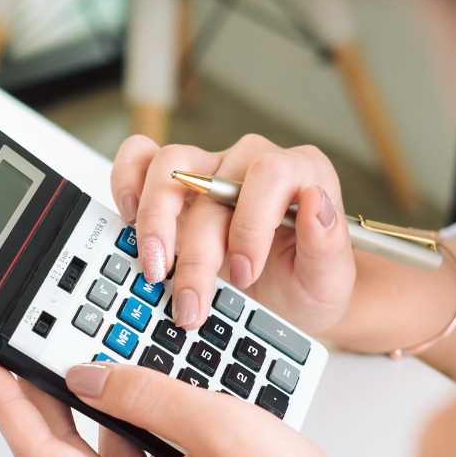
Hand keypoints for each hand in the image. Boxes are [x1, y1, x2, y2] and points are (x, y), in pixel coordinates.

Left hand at [0, 354, 426, 456]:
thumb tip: (86, 376)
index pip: (40, 455)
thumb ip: (140, 394)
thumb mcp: (215, 425)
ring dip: (113, 424)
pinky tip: (166, 418)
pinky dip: (139, 447)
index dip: (6, 403)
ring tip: (133, 379)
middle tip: (36, 354)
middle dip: (56, 405)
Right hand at [111, 133, 355, 334]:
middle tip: (190, 296)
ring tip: (156, 267)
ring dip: (154, 220)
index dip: (249, 226)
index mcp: (299, 173)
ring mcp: (207, 169)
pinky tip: (128, 221)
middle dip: (196, 249)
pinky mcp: (174, 185)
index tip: (242, 274)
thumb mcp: (329, 279)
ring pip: (168, 164)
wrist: (286, 297)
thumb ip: (328, 243)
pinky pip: (140, 160)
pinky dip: (126, 183)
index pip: (268, 175)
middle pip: (209, 180)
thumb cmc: (307, 283)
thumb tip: (316, 205)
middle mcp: (249, 163)